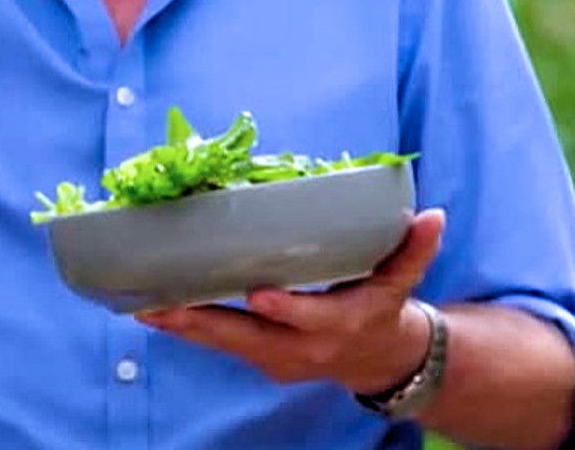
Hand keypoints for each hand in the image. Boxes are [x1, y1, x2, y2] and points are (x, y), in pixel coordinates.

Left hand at [136, 208, 445, 394]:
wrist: (378, 359)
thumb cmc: (384, 308)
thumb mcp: (403, 281)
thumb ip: (415, 249)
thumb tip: (433, 215)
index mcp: (338, 326)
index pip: (309, 320)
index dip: (284, 310)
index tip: (257, 294)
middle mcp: (301, 350)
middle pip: (245, 338)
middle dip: (201, 321)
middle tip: (160, 304)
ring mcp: (274, 358)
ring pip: (221, 343)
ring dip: (181, 325)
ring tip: (141, 304)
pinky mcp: (256, 357)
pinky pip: (216, 342)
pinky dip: (186, 326)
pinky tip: (151, 306)